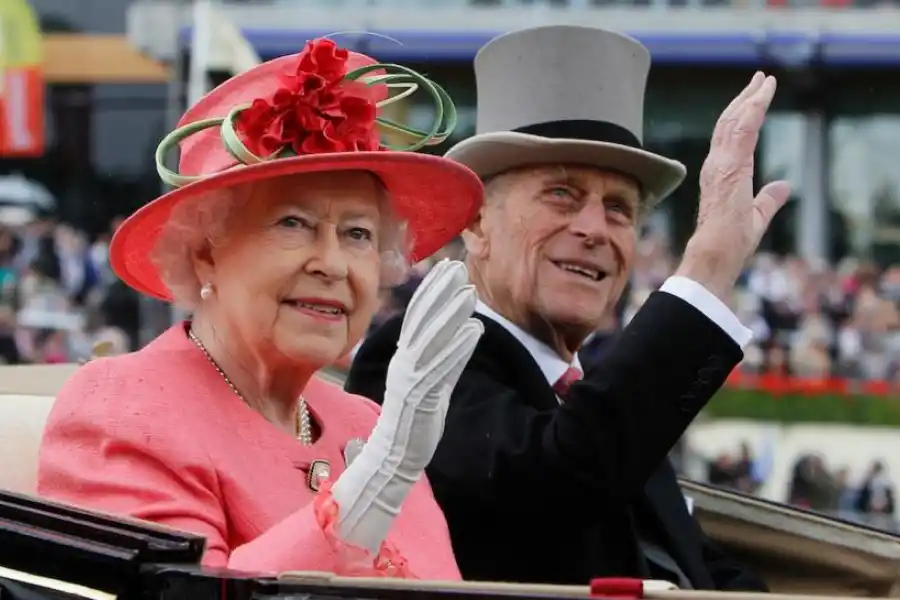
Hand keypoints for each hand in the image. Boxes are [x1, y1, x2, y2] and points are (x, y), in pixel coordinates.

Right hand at [330, 259, 482, 552]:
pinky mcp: (424, 398)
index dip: (432, 289)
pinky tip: (475, 330)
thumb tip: (460, 330)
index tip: (448, 267)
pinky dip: (458, 348)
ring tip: (470, 292)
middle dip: (440, 291)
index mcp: (404, 357)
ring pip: (433, 339)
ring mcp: (413, 380)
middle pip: (423, 320)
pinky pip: (443, 368)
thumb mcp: (425, 380)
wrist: (394, 457)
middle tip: (459, 267)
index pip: (416, 315)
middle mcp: (405, 363)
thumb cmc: (412, 419)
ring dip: (452, 313)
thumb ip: (440, 355)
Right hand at [677, 72, 791, 300]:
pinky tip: (763, 92)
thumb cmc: (730, 244)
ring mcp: (721, 164)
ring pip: (734, 120)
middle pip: (729, 123)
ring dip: (750, 98)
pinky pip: (742, 128)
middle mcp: (716, 165)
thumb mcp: (756, 217)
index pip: (731, 138)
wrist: (716, 253)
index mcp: (721, 175)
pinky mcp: (730, 165)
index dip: (742, 116)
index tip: (755, 97)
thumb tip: (783, 186)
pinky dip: (754, 107)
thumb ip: (769, 199)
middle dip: (745, 99)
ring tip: (764, 80)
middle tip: (759, 79)